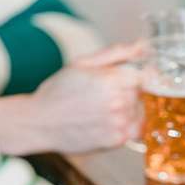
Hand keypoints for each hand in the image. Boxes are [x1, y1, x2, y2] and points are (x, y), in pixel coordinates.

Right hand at [0, 44, 142, 154]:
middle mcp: (119, 102)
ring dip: (128, 110)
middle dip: (128, 93)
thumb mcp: (83, 64)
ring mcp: (119, 122)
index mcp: (112, 80)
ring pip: (140, 111)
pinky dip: (125, 126)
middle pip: (141, 94)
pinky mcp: (117, 140)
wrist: (39, 123)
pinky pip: (135, 130)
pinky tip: (105, 123)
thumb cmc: (59, 91)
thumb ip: (116, 53)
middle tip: (102, 97)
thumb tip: (143, 44)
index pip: (145, 75)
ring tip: (101, 110)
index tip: (123, 81)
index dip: (134, 77)